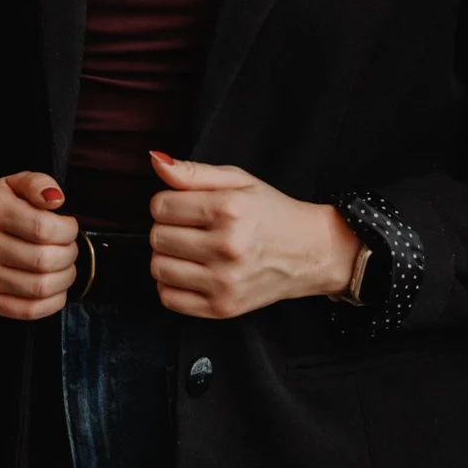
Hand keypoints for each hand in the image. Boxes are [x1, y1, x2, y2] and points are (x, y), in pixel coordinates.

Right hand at [0, 171, 78, 319]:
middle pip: (43, 261)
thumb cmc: (4, 206)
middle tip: (68, 247)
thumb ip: (39, 183)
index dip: (68, 230)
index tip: (68, 226)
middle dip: (69, 254)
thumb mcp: (18, 183)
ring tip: (63, 265)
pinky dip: (53, 301)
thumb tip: (55, 199)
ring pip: (39, 288)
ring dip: (65, 278)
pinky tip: (55, 285)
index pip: (44, 229)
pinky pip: (29, 310)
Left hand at [147, 151, 361, 319]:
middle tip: (192, 228)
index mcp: (230, 209)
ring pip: (158, 268)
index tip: (185, 207)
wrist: (311, 253)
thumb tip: (156, 160)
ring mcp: (225, 281)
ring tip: (190, 250)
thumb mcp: (239, 181)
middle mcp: (227, 247)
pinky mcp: (223, 308)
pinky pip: (169, 298)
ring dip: (167, 257)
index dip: (167, 203)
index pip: (161, 206)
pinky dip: (171, 284)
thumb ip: (194, 172)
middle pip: (158, 237)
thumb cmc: (271, 213)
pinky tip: (191, 272)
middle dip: (168, 229)